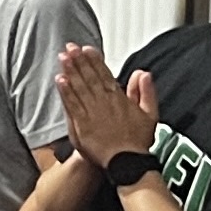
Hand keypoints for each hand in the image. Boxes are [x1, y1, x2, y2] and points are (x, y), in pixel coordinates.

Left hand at [54, 45, 160, 170]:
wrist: (127, 162)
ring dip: (70, 71)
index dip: (94, 60)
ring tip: (63, 58)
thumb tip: (143, 73)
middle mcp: (104, 103)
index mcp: (119, 99)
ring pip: (79, 88)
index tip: (86, 48)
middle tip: (70, 47)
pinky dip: (66, 92)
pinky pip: (72, 105)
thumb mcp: (150, 114)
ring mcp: (92, 114)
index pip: (104, 74)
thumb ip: (146, 92)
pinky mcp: (81, 125)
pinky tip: (60, 80)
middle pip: (89, 77)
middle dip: (79, 61)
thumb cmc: (138, 141)